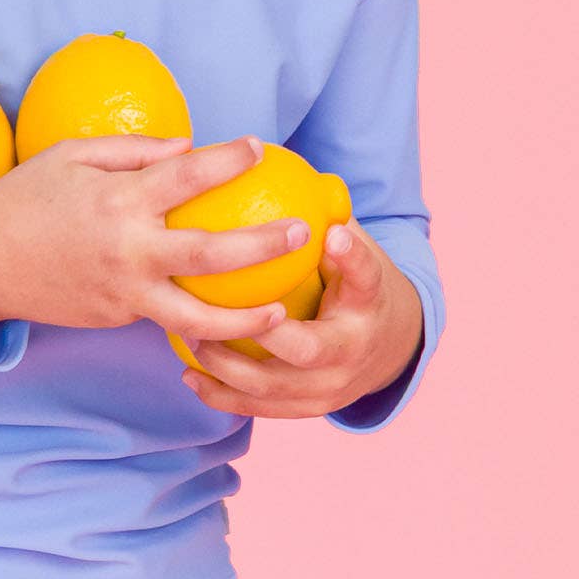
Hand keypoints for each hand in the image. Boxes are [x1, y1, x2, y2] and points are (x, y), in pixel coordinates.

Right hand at [0, 132, 311, 350]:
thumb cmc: (24, 199)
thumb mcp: (70, 156)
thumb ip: (132, 151)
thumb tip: (189, 148)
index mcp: (118, 200)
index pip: (188, 175)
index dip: (228, 159)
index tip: (258, 147)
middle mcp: (128, 251)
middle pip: (211, 254)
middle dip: (262, 245)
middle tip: (300, 232)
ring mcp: (124, 292)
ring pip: (197, 317)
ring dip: (245, 318)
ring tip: (282, 311)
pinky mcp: (116, 318)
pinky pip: (168, 322)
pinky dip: (203, 325)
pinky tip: (233, 322)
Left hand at [175, 217, 423, 418]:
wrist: (390, 349)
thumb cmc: (357, 286)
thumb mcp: (356, 254)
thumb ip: (329, 219)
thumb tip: (290, 168)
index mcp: (370, 304)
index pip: (365, 277)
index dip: (351, 259)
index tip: (331, 233)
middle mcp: (354, 351)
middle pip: (310, 349)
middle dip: (266, 334)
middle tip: (224, 311)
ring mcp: (331, 389)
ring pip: (275, 386)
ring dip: (229, 366)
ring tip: (190, 339)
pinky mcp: (307, 410)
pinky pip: (260, 407)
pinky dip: (223, 395)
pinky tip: (188, 374)